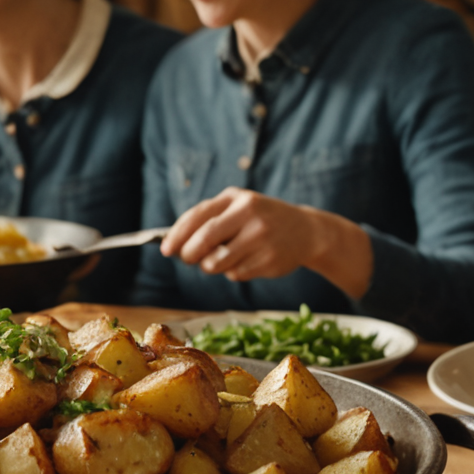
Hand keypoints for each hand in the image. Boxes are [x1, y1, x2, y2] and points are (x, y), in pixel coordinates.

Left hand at [161, 188, 370, 295]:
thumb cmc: (262, 219)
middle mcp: (249, 214)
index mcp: (237, 198)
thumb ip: (210, 220)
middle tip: (188, 259)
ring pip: (217, 262)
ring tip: (222, 259)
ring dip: (211, 266)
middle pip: (204, 241)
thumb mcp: (239, 207)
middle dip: (189, 254)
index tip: (166, 250)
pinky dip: (233, 272)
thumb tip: (175, 245)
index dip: (177, 235)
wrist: (307, 231)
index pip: (198, 217)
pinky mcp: (268, 260)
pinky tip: (247, 261)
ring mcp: (261, 238)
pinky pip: (235, 274)